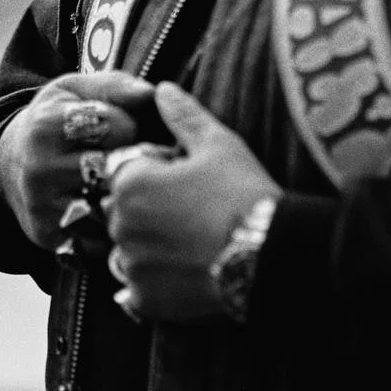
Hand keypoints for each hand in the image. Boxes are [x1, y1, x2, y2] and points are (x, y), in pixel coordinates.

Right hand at [0, 71, 161, 249]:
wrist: (16, 162)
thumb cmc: (60, 119)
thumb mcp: (80, 91)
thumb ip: (117, 87)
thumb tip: (151, 95)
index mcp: (47, 125)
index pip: (119, 127)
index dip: (133, 126)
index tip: (126, 128)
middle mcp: (39, 168)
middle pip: (116, 168)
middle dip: (135, 162)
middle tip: (138, 158)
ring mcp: (43, 207)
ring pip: (112, 205)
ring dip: (129, 195)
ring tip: (131, 182)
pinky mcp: (50, 237)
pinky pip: (101, 236)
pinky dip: (116, 225)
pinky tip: (117, 210)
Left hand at [103, 82, 281, 323]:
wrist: (270, 254)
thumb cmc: (243, 192)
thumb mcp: (218, 143)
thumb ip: (183, 115)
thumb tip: (163, 90)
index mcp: (130, 183)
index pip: (125, 169)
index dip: (156, 169)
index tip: (188, 176)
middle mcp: (120, 226)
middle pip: (124, 210)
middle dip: (149, 207)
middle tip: (196, 209)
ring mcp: (131, 267)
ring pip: (129, 248)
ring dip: (150, 244)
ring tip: (195, 241)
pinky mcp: (145, 301)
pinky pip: (138, 287)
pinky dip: (157, 280)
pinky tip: (190, 268)